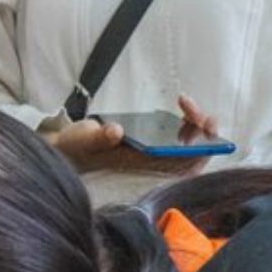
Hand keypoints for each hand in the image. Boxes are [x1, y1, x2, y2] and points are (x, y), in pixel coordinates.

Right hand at [44, 96, 219, 176]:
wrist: (67, 148)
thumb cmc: (77, 148)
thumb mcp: (84, 141)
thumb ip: (99, 138)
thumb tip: (115, 131)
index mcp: (140, 167)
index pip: (181, 167)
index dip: (199, 151)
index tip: (202, 132)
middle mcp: (150, 163)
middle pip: (191, 155)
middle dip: (203, 134)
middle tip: (203, 115)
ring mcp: (152, 152)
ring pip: (187, 143)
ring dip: (195, 125)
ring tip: (188, 104)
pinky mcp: (150, 141)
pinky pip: (178, 135)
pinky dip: (185, 121)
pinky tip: (180, 105)